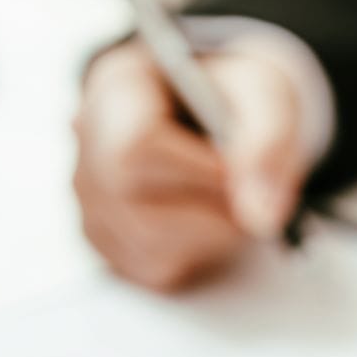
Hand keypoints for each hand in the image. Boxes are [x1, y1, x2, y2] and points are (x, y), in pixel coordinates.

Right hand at [72, 41, 309, 290]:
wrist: (216, 112)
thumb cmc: (231, 97)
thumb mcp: (264, 96)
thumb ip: (269, 143)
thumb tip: (261, 216)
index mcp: (117, 88)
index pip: (136, 146)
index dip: (199, 171)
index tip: (240, 173)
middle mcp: (88, 144)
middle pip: (134, 199)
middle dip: (210, 207)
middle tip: (250, 192)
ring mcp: (89, 197)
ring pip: (146, 244)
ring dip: (211, 235)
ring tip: (232, 201)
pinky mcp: (105, 240)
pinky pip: (154, 268)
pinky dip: (199, 253)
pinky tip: (208, 218)